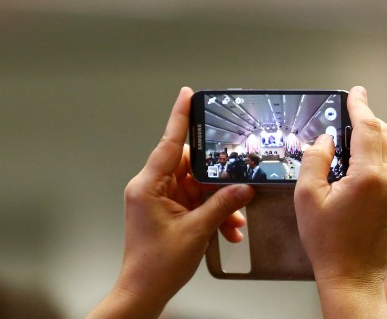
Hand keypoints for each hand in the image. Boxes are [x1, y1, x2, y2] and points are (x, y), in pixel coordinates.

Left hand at [88, 87, 254, 318]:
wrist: (144, 291)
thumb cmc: (155, 266)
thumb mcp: (196, 232)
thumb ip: (221, 205)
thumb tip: (242, 187)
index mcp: (148, 187)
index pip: (167, 144)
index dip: (180, 118)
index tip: (187, 95)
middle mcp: (152, 189)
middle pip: (190, 167)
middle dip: (216, 180)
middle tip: (236, 181)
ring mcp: (160, 200)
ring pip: (197, 187)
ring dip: (218, 202)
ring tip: (233, 220)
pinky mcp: (169, 211)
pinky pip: (196, 202)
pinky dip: (213, 213)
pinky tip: (227, 228)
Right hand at [294, 86, 386, 317]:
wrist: (353, 278)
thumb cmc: (329, 244)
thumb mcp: (308, 198)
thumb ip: (315, 161)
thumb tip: (325, 141)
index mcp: (369, 177)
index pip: (368, 128)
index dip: (360, 105)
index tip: (356, 92)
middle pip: (386, 133)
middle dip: (369, 118)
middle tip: (349, 113)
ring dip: (373, 137)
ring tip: (348, 140)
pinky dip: (376, 155)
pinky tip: (355, 165)